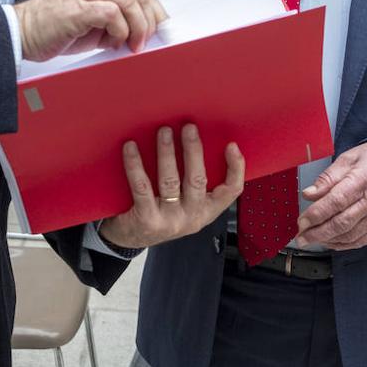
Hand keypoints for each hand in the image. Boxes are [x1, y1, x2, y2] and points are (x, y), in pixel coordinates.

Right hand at [14, 0, 165, 61]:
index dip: (156, 14)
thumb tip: (144, 36)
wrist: (22, 32)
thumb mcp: (94, 26)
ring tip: (131, 45)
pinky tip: (112, 43)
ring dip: (137, 28)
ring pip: (130, 1)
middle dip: (150, 22)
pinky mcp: (77, 7)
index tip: (160, 34)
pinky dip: (119, 30)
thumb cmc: (55, 30)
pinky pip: (112, 13)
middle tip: (144, 43)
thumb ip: (117, 24)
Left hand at [97, 124, 243, 249]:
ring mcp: (170, 220)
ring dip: (167, 153)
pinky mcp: (147, 220)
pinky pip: (142, 187)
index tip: (231, 145)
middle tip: (189, 127)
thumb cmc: (158, 212)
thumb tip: (195, 140)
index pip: (231, 191)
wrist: (130, 238)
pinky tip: (131, 147)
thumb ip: (191, 181)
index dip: (236, 168)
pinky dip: (135, 165)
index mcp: (206, 211)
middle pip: (197, 180)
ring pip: (170, 181)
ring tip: (164, 131)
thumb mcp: (182, 203)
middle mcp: (191, 217)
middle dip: (194, 151)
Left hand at [295, 141, 366, 250]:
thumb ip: (328, 178)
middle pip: (341, 223)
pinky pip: (361, 240)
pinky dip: (343, 244)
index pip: (335, 202)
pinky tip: (330, 242)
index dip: (315, 215)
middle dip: (317, 233)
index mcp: (362, 179)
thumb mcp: (349, 159)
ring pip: (350, 235)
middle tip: (301, 236)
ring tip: (311, 239)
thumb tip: (309, 194)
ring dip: (328, 240)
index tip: (301, 221)